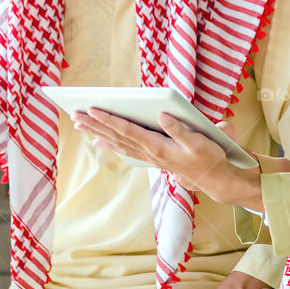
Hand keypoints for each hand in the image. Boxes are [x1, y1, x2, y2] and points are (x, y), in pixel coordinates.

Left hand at [72, 109, 263, 210]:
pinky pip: (125, 148)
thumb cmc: (209, 157)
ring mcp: (149, 155)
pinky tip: (99, 139)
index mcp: (158, 146)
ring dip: (98, 132)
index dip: (111, 119)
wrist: (214, 179)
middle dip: (96, 124)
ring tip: (80, 122)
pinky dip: (110, 142)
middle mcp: (149, 152)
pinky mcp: (151, 156)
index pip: (129, 130)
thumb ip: (180, 129)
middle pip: (117, 136)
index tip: (94, 109)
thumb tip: (163, 115)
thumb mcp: (199, 142)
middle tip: (75, 114)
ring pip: (118, 142)